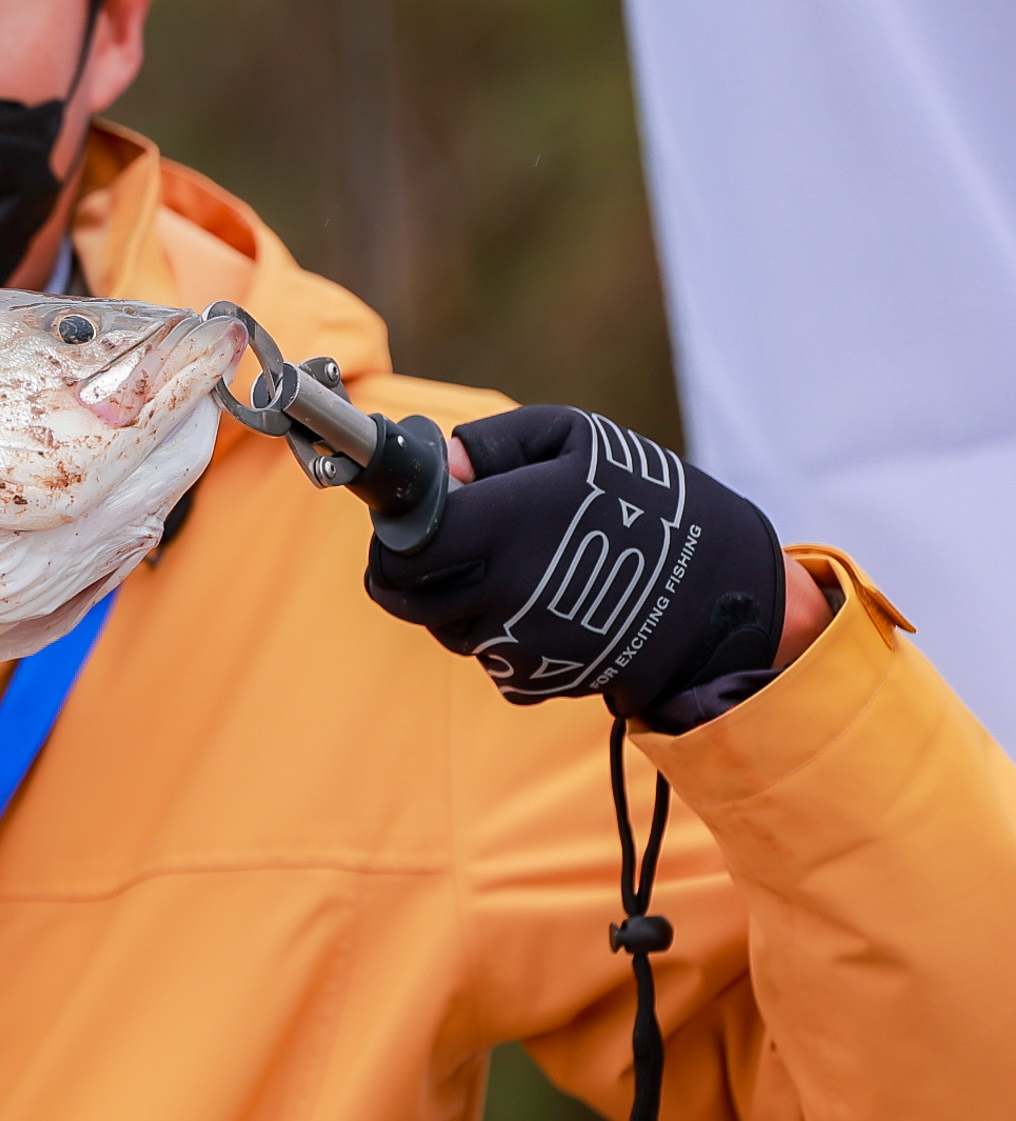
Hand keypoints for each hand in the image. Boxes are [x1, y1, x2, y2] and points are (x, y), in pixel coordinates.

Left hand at [365, 405, 806, 718]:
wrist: (726, 595)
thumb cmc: (651, 501)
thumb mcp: (581, 440)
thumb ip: (496, 444)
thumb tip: (439, 465)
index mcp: (508, 525)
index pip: (404, 545)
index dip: (394, 528)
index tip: (410, 512)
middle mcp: (504, 591)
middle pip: (405, 594)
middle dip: (406, 566)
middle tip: (431, 543)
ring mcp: (519, 642)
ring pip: (443, 627)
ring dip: (451, 600)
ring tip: (500, 567)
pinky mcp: (536, 679)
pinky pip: (487, 658)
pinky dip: (496, 634)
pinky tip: (538, 604)